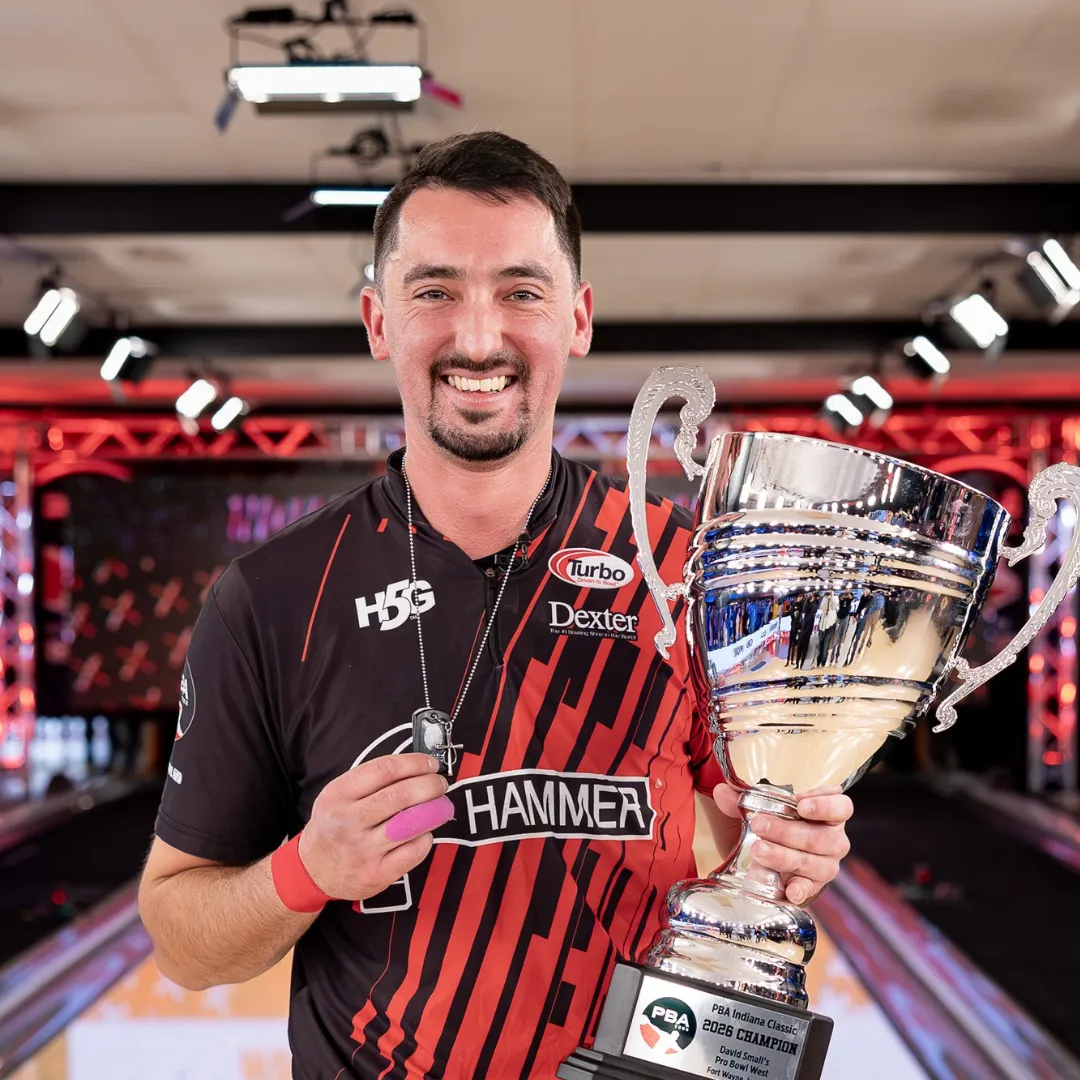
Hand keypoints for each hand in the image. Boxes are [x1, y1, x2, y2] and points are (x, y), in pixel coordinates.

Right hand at [298, 753, 452, 901]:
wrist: (313, 870)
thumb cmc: (335, 825)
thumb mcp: (338, 795)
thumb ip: (371, 780)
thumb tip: (418, 768)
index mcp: (339, 794)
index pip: (385, 769)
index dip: (415, 763)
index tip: (431, 764)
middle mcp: (348, 821)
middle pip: (401, 795)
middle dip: (430, 785)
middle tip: (440, 784)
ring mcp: (362, 850)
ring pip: (411, 824)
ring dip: (434, 811)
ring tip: (441, 806)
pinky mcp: (376, 874)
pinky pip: (413, 851)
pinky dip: (425, 838)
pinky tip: (424, 833)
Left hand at [713, 784, 852, 905]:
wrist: (752, 858)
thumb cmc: (763, 826)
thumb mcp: (750, 809)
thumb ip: (739, 799)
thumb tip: (722, 791)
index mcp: (825, 815)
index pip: (841, 807)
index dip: (825, 804)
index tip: (800, 804)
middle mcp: (832, 841)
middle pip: (823, 837)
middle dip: (789, 831)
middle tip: (759, 825)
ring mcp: (824, 866)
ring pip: (815, 863)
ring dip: (786, 856)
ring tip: (759, 850)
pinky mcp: (811, 887)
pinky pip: (810, 890)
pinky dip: (800, 890)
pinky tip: (789, 890)